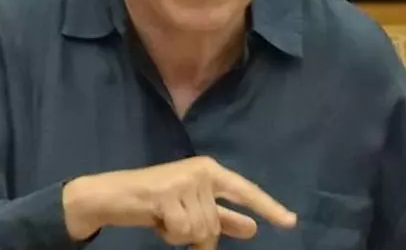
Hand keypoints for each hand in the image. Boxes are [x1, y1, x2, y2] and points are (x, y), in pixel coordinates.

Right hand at [63, 156, 296, 249]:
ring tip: (163, 217)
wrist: (114, 195)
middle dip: (193, 235)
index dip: (269, 208)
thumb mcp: (191, 208)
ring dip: (179, 234)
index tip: (291, 222)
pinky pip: (183, 232)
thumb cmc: (155, 202)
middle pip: (215, 225)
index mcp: (211, 171)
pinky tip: (156, 218)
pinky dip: (169, 234)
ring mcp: (186, 179)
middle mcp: (203, 171)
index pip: (246, 191)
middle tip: (171, 220)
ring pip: (200, 231)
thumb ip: (221, 217)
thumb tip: (252, 228)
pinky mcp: (168, 191)